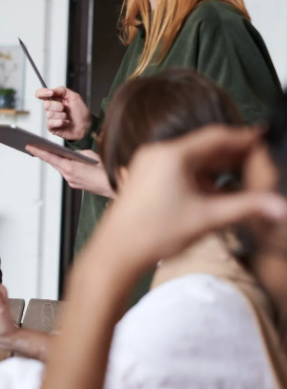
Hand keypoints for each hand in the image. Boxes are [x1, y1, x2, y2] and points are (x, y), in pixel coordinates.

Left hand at [26, 146, 113, 197]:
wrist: (115, 185)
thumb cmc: (105, 169)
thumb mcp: (90, 155)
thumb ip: (78, 153)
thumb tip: (71, 154)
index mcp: (70, 167)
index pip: (50, 157)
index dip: (38, 151)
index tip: (29, 146)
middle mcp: (68, 176)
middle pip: (53, 163)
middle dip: (45, 154)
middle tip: (34, 146)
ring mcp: (72, 182)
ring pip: (60, 168)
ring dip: (56, 160)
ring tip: (47, 151)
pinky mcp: (76, 184)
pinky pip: (67, 173)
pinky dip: (65, 166)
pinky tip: (64, 161)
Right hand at [35, 87, 91, 140]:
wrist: (86, 126)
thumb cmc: (81, 113)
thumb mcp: (75, 97)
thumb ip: (62, 90)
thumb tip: (50, 90)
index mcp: (56, 99)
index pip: (41, 94)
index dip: (42, 92)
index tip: (50, 93)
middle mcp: (52, 108)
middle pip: (46, 104)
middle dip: (58, 106)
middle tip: (65, 109)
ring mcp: (51, 118)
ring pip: (50, 114)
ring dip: (62, 115)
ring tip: (67, 117)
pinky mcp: (51, 127)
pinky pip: (51, 123)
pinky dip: (61, 122)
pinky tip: (66, 123)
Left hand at [90, 126, 286, 271]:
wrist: (116, 252)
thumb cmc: (152, 234)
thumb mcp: (207, 218)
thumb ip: (246, 208)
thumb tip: (278, 206)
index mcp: (171, 155)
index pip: (216, 137)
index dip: (244, 138)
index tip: (264, 139)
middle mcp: (156, 154)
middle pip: (204, 147)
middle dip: (233, 155)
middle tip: (259, 160)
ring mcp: (147, 165)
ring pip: (191, 159)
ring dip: (216, 167)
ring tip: (242, 177)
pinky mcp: (144, 178)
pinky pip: (177, 169)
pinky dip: (198, 176)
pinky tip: (215, 192)